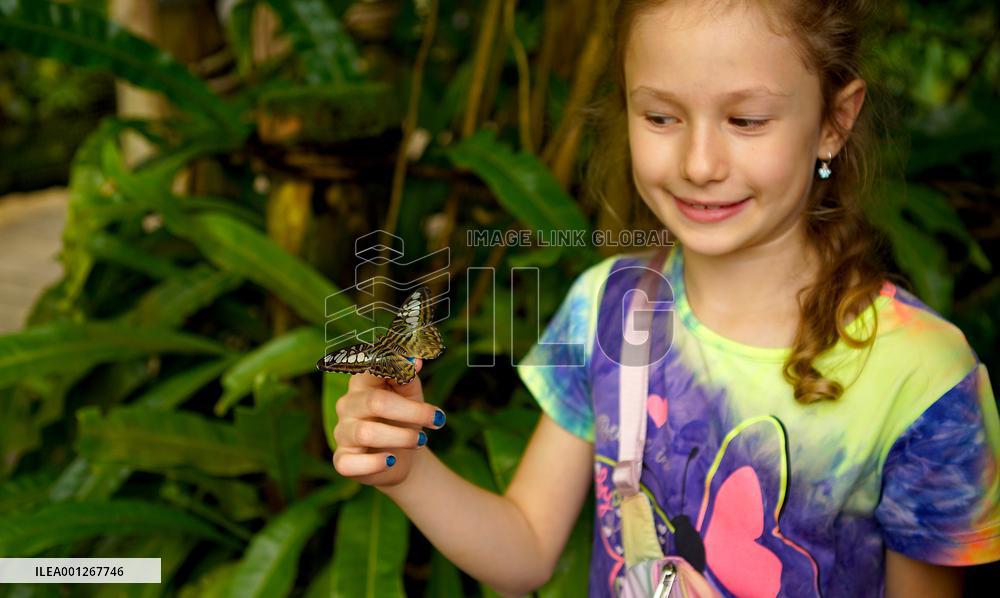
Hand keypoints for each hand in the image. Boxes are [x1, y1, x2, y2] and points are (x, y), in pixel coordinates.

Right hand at [331, 359, 445, 486]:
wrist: (401, 456)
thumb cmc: (403, 418)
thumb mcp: (410, 394)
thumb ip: (408, 375)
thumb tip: (415, 360)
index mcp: (362, 382)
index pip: (371, 367)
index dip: (394, 365)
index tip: (418, 365)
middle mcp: (347, 404)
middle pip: (376, 402)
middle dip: (413, 412)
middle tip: (437, 420)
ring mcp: (342, 432)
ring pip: (367, 433)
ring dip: (402, 437)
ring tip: (421, 441)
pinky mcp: (342, 460)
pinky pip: (350, 463)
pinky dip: (375, 463)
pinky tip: (392, 460)